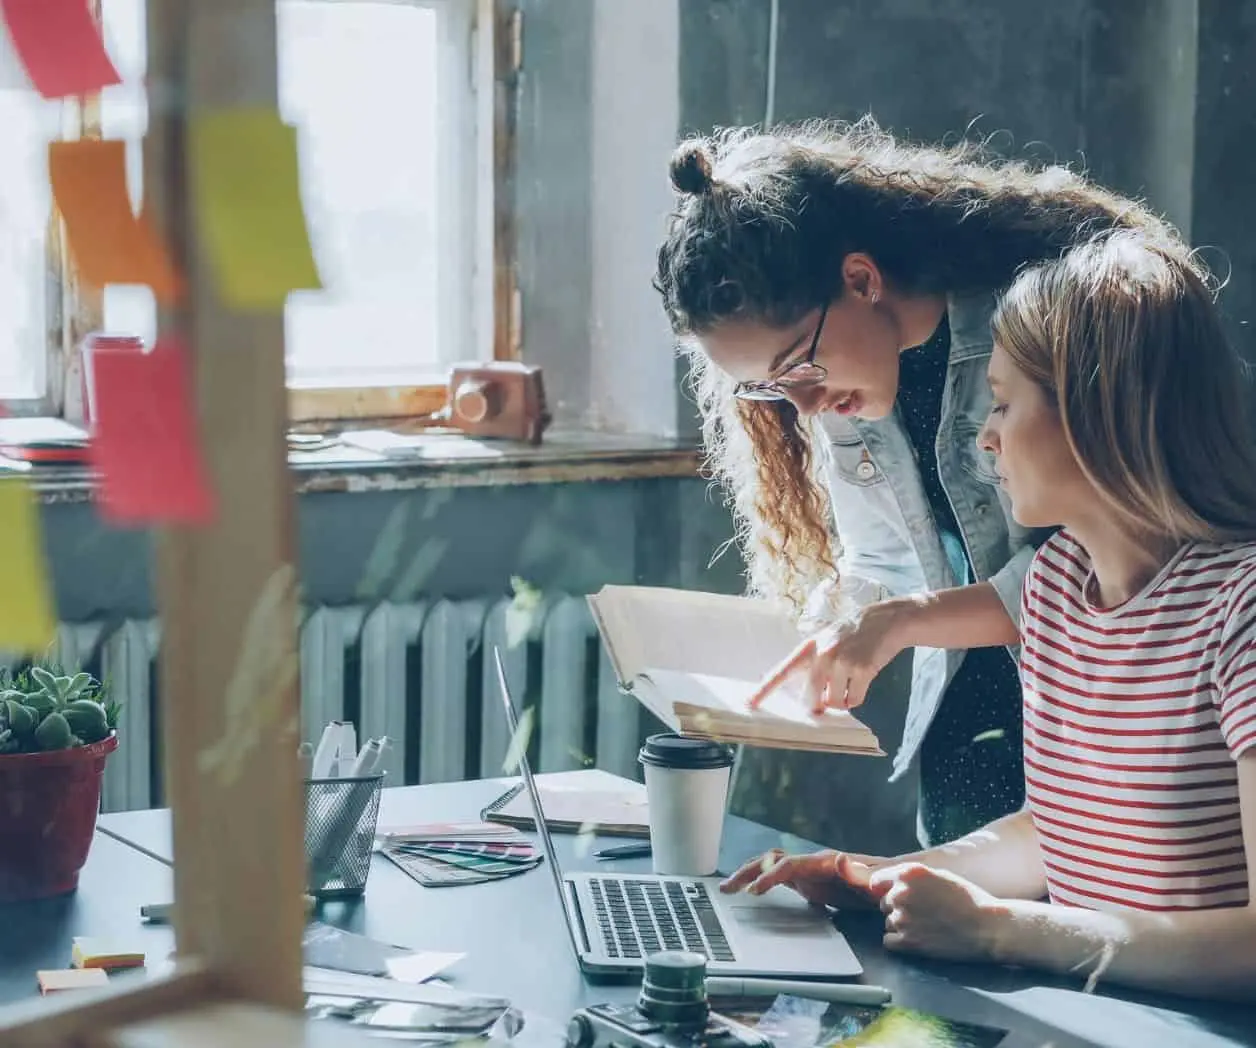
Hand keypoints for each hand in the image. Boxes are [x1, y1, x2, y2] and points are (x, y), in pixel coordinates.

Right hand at [718, 849, 887, 910]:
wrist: (893, 883)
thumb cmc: (885, 882)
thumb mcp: (876, 879)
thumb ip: (859, 872)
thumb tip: (839, 859)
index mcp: (823, 861)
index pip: (789, 865)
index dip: (770, 876)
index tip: (754, 891)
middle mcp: (811, 862)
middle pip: (772, 861)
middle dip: (748, 872)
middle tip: (727, 888)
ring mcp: (808, 872)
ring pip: (771, 866)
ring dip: (749, 874)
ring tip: (728, 888)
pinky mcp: (809, 882)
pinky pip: (779, 878)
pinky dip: (761, 881)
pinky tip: (749, 892)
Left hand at [748, 599, 910, 711]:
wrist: (886, 621)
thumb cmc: (852, 635)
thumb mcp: (826, 641)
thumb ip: (814, 666)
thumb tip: (812, 700)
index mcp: (809, 647)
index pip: (782, 671)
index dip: (765, 689)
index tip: (749, 703)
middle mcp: (822, 653)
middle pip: (811, 696)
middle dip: (819, 704)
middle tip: (828, 698)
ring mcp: (843, 661)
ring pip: (833, 702)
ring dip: (841, 700)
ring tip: (849, 682)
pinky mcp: (862, 669)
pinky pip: (854, 700)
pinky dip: (857, 697)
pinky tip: (862, 681)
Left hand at [867, 862, 1004, 961]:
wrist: (988, 927)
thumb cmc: (968, 899)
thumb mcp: (939, 875)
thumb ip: (913, 877)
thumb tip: (892, 883)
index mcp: (908, 873)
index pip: (878, 881)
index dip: (887, 890)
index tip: (897, 897)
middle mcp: (900, 893)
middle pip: (884, 903)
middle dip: (899, 908)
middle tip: (923, 914)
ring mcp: (902, 918)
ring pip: (888, 922)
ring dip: (901, 926)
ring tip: (926, 927)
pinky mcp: (907, 942)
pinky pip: (889, 941)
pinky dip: (900, 942)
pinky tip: (919, 939)